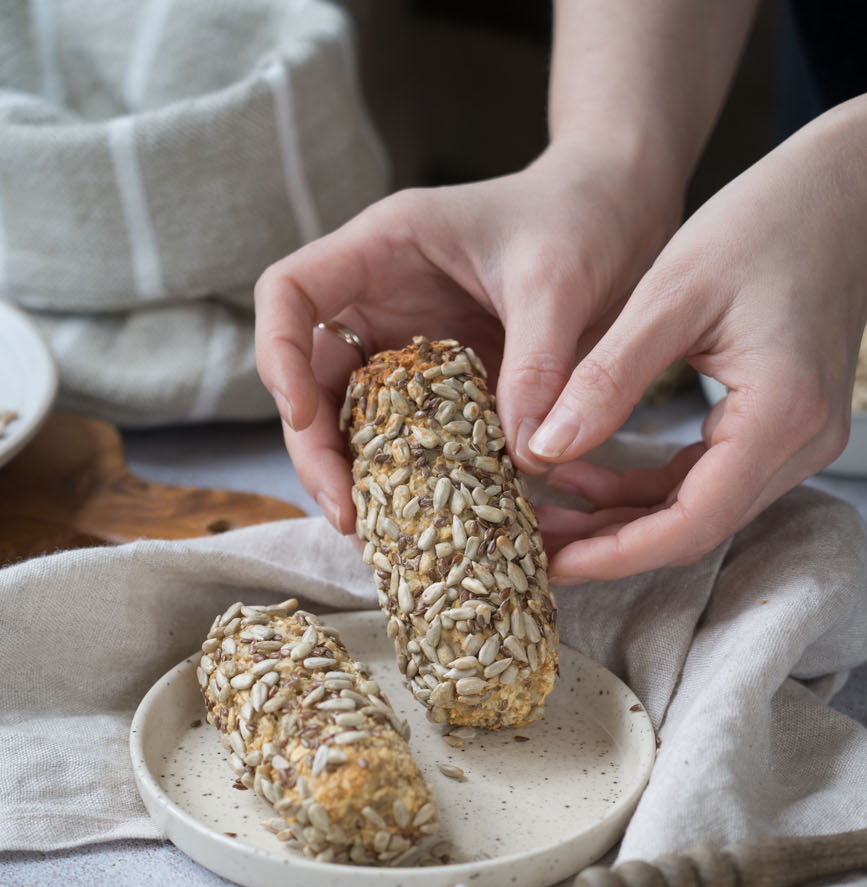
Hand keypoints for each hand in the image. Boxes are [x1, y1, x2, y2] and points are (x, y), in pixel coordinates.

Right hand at [254, 137, 679, 530]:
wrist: (617, 215)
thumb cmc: (581, 218)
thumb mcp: (559, 283)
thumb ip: (538, 363)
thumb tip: (527, 458)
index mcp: (383, 249)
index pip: (288, 292)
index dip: (277, 353)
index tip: (303, 415)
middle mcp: (380, 300)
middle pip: (311, 377)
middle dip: (318, 447)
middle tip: (346, 512)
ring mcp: (407, 347)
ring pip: (353, 418)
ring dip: (359, 475)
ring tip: (376, 534)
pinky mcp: (441, 387)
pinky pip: (411, 437)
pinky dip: (413, 479)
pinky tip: (425, 523)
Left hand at [528, 96, 866, 581]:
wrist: (842, 189)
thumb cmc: (765, 221)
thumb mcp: (671, 295)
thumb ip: (607, 378)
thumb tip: (544, 450)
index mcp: (779, 415)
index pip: (692, 523)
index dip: (615, 553)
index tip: (549, 562)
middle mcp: (798, 443)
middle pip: (694, 529)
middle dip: (608, 545)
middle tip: (531, 545)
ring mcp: (795, 440)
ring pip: (697, 510)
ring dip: (621, 517)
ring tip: (544, 509)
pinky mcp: (778, 427)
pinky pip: (705, 478)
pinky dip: (645, 483)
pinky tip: (584, 469)